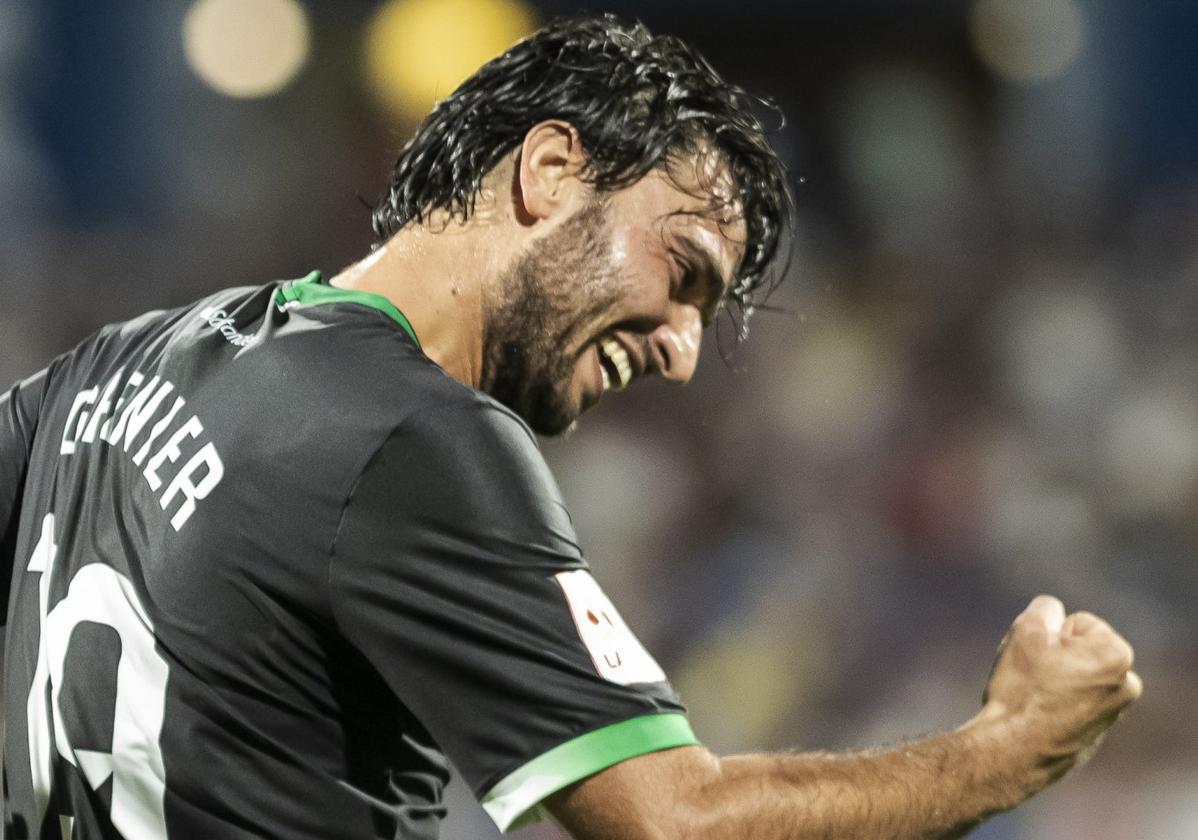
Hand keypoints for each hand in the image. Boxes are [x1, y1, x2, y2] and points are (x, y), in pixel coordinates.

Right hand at [977, 595, 1141, 791]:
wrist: (1014, 751)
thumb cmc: (1023, 688)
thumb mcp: (1026, 630)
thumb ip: (1044, 608)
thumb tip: (1052, 612)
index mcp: (1116, 656)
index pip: (1076, 621)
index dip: (1049, 635)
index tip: (1039, 658)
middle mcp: (1126, 685)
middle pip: (1079, 648)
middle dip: (1056, 655)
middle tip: (1033, 676)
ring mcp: (1113, 713)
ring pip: (1075, 675)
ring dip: (1055, 678)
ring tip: (1032, 696)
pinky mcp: (1096, 734)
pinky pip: (1072, 702)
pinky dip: (1055, 702)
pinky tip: (1035, 715)